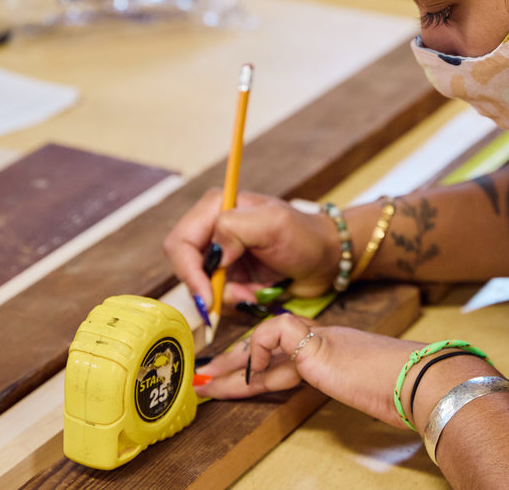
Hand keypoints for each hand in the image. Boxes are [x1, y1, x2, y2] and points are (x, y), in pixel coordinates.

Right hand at [162, 189, 339, 308]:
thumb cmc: (306, 236)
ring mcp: (221, 254)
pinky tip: (256, 295)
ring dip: (227, 297)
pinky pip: (218, 297)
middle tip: (242, 296)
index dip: (188, 271)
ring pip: (201, 287)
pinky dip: (235, 302)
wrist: (327, 259)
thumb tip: (212, 252)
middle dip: (210, 289)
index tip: (207, 296)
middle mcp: (213, 229)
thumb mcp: (274, 223)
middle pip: (185, 267)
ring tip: (255, 294)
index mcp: (216, 207)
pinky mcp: (230, 275)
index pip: (180, 242)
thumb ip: (236, 228)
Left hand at [196, 315, 427, 427]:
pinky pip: (273, 333)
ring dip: (232, 365)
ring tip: (207, 382)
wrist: (419, 379)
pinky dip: (257, 352)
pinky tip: (249, 375)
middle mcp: (325, 341)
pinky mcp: (315, 344)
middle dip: (236, 365)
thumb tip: (361, 401)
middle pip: (270, 348)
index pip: (288, 358)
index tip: (236, 384)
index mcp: (335, 353)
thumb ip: (351, 390)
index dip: (259, 369)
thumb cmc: (403, 390)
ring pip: (264, 342)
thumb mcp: (367, 392)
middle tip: (208, 378)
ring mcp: (320, 339)